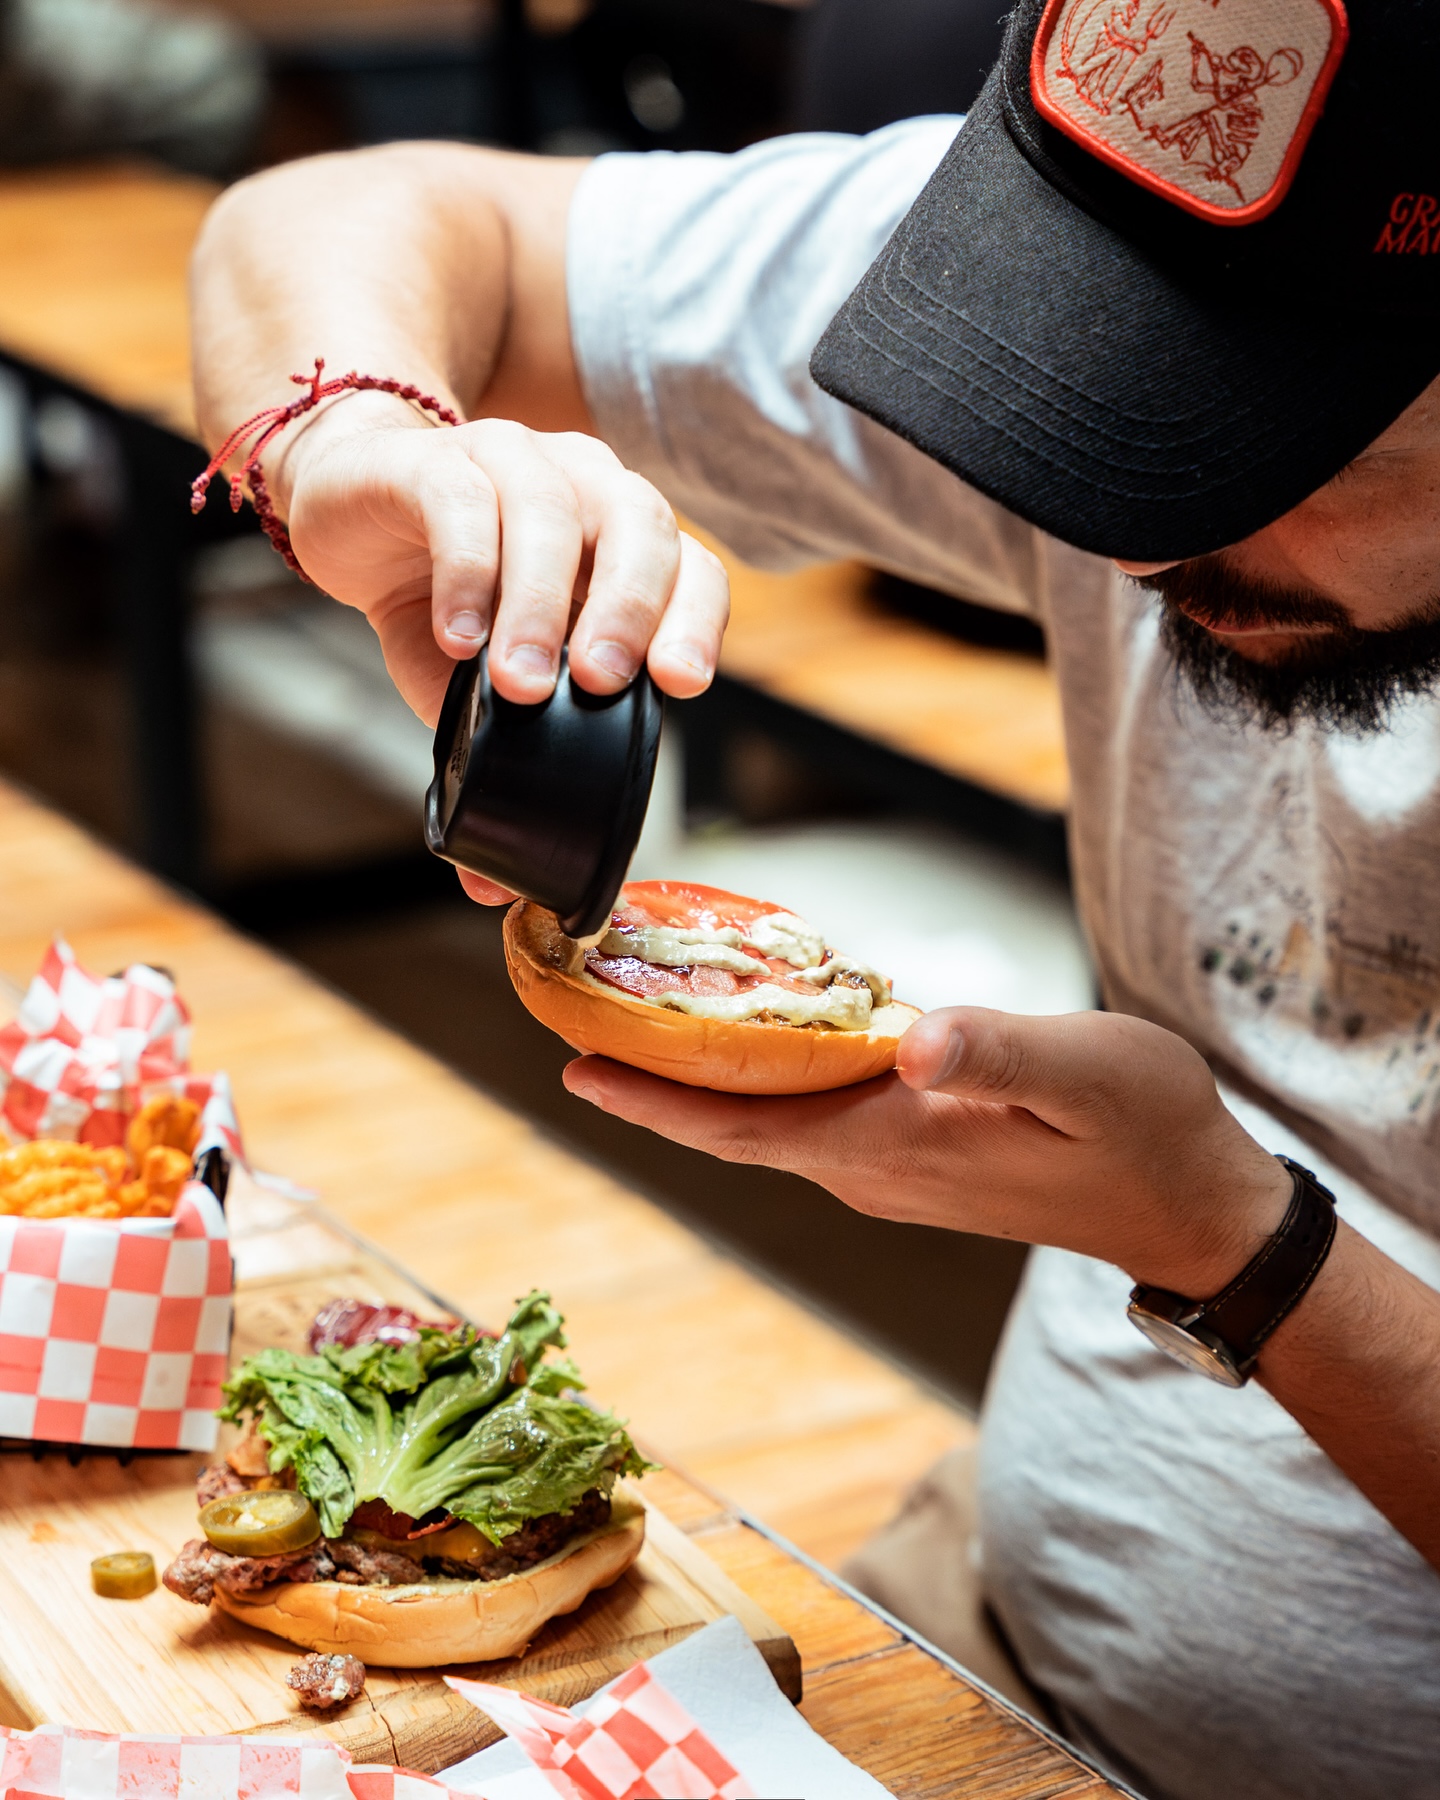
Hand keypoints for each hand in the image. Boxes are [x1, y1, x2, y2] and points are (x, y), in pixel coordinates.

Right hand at [275, 395, 728, 900]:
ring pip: (550, 514)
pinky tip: (458, 637)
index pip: (693, 571)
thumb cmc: (438, 595)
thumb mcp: (480, 688)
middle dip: (626, 611)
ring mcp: (513, 459)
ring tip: (518, 684)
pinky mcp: (433, 460)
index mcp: (621, 541)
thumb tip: (499, 888)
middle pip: (640, 528)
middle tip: (594, 686)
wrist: (351, 509)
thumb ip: (507, 764)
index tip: (680, 685)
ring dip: (538, 606)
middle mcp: (584, 487)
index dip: (696, 622)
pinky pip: (464, 503)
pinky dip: (469, 573)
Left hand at [563, 1007, 1293, 1293]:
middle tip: (574, 1021)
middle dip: (648, 1080)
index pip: (740, 1127)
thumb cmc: (1146, 1132)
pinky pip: (805, 1121)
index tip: (572, 1065)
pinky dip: (757, 1081)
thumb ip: (997, 1050)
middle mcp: (872, 1167)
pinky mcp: (912, 1157)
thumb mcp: (1086, 1074)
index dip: (651, 1099)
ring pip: (763, 1124)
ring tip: (634, 1022)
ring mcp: (890, 1169)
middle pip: (731, 1127)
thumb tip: (911, 1041)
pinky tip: (745, 1041)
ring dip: (695, 1080)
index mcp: (893, 1145)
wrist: (1191, 1206)